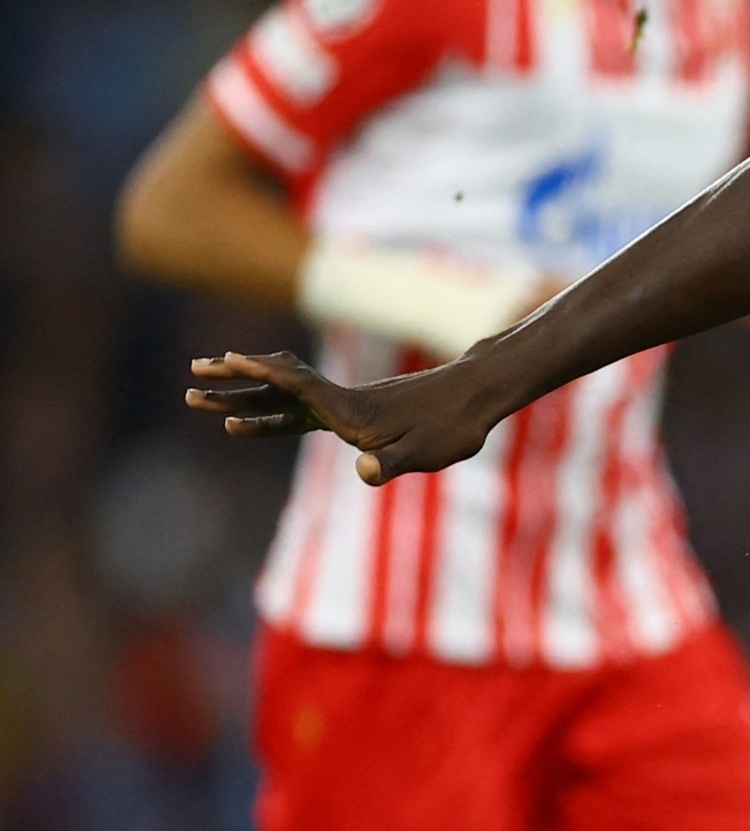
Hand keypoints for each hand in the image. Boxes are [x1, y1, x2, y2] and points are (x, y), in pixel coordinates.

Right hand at [185, 349, 506, 482]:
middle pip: (278, 386)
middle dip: (234, 382)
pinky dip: (272, 405)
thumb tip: (363, 470)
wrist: (477, 396)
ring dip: (245, 391)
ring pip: (284, 394)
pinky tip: (255, 413)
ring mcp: (346, 402)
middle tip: (191, 378)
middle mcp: (341, 400)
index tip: (226, 359)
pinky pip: (302, 405)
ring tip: (204, 387)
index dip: (262, 373)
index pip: (297, 384)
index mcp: (350, 410)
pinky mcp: (355, 409)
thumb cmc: (453, 427)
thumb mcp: (425, 452)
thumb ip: (390, 462)